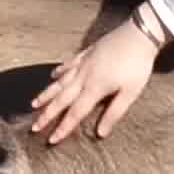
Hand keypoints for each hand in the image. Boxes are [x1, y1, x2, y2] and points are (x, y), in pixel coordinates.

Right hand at [30, 13, 160, 144]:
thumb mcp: (130, 93)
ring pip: (60, 81)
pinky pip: (69, 63)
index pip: (75, 113)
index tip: (51, 139)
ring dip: (47, 94)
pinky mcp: (87, 52)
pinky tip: (53, 75)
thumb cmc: (137, 65)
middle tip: (34, 126)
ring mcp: (84, 63)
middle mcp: (84, 76)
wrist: (139, 34)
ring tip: (34, 103)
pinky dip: (59, 71)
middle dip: (47, 114)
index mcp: (94, 88)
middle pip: (62, 99)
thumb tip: (101, 133)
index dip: (63, 128)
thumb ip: (114, 113)